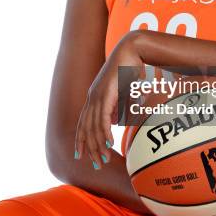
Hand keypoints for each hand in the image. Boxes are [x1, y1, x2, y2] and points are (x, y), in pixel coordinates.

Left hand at [74, 31, 144, 167]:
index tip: (82, 155)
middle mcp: (92, 97)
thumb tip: (114, 121)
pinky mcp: (106, 94)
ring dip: (98, 146)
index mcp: (95, 96)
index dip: (82, 139)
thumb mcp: (123, 92)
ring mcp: (98, 95)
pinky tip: (109, 145)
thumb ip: (117, 107)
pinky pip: (103, 119)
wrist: (133, 51)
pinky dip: (105, 134)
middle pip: (86, 128)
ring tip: (103, 160)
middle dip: (89, 148)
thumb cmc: (130, 69)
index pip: (84, 122)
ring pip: (93, 127)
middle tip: (95, 164)